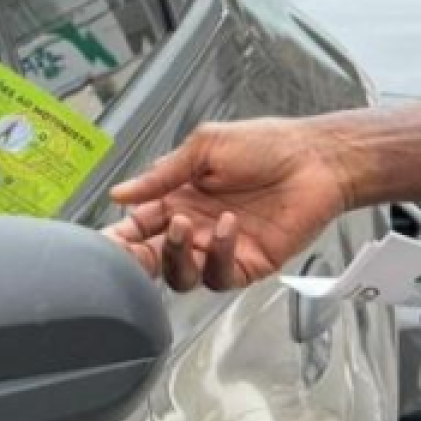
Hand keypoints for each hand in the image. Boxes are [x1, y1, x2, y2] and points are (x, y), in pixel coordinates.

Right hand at [106, 119, 355, 291]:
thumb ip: (164, 173)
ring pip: (180, 276)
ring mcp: (220, 249)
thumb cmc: (267, 145)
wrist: (315, 158)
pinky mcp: (248, 264)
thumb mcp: (207, 146)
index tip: (104, 242)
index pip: (137, 227)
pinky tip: (226, 226)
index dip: (118, 238)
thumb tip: (119, 194)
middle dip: (135, 259)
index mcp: (179, 199)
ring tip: (182, 225)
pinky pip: (220, 276)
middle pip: (152, 259)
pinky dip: (218, 254)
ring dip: (174, 256)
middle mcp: (195, 228)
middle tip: (130, 250)